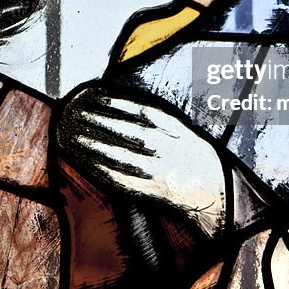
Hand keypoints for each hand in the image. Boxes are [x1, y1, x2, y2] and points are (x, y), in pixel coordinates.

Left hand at [59, 93, 225, 236]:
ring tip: (75, 135)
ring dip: (97, 146)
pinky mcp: (149, 191)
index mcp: (175, 130)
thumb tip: (121, 102)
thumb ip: (157, 117)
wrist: (213, 190)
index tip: (94, 96)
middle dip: (101, 122)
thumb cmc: (193, 155)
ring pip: (122, 158)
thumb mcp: (182, 129)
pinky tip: (86, 161)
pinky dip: (102, 170)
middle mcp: (167, 150)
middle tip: (77, 113)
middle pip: (129, 133)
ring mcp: (158, 172)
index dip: (116, 103)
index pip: (141, 112)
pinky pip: (121, 180)